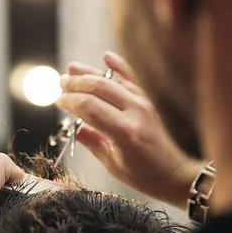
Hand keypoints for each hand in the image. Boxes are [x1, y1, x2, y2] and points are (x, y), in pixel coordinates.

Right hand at [57, 51, 205, 208]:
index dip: (69, 101)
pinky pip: (132, 78)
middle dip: (75, 84)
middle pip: (98, 88)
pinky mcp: (148, 101)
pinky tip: (106, 56)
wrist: (173, 173)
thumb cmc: (142, 175)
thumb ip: (90, 141)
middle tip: (61, 83)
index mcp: (123, 132)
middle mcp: (135, 112)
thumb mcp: (111, 163)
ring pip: (112, 81)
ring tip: (71, 68)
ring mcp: (143, 104)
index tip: (58, 101)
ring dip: (89, 73)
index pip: (88, 106)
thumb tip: (72, 126)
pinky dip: (119, 66)